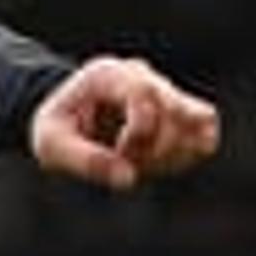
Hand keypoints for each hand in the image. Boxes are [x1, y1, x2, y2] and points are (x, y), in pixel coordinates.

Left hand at [30, 56, 221, 192]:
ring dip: (174, 153)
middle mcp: (142, 76)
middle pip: (176, 107)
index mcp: (108, 74)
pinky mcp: (179, 113)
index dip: (139, 134)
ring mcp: (165, 92)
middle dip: (155, 148)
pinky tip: (156, 164)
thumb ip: (85, 161)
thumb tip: (128, 180)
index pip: (145, 94)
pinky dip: (185, 156)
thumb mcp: (51, 145)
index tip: (118, 153)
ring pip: (200, 120)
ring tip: (142, 164)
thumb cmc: (55, 129)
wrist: (64, 121)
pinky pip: (205, 134)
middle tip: (126, 163)